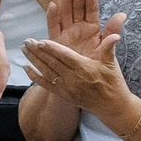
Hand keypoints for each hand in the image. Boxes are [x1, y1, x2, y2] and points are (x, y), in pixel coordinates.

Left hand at [23, 0, 131, 118]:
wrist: (111, 106)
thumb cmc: (113, 82)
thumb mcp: (112, 64)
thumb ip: (109, 48)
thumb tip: (115, 35)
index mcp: (84, 69)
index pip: (65, 57)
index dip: (52, 49)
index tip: (41, 41)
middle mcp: (73, 79)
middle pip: (52, 63)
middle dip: (38, 52)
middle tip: (27, 41)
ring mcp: (67, 88)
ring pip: (47, 72)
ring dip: (34, 61)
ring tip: (24, 50)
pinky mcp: (64, 95)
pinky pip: (47, 86)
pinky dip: (35, 77)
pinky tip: (26, 68)